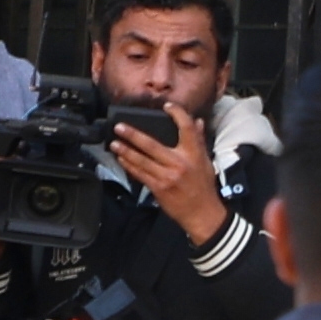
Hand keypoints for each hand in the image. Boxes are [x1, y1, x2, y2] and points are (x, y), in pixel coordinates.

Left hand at [108, 111, 225, 246]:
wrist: (202, 213)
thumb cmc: (204, 186)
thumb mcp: (206, 162)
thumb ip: (199, 141)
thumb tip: (198, 122)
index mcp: (194, 154)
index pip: (186, 129)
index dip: (177, 114)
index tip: (167, 106)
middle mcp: (180, 163)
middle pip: (152, 145)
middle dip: (133, 135)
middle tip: (119, 126)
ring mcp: (167, 176)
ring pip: (141, 160)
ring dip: (125, 150)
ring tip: (114, 142)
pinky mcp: (158, 188)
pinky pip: (140, 174)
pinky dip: (129, 165)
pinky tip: (121, 159)